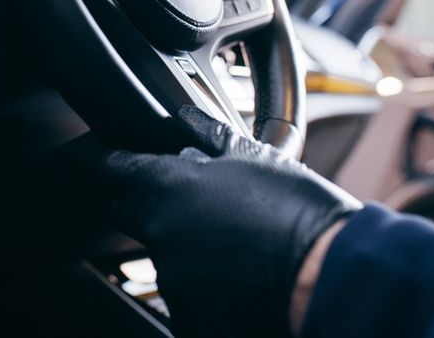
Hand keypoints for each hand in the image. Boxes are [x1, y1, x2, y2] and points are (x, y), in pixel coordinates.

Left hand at [103, 107, 360, 336]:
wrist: (329, 271)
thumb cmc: (297, 209)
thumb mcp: (254, 157)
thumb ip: (209, 136)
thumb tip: (185, 118)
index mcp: (167, 187)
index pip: (115, 169)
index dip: (110, 162)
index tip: (105, 160)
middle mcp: (159, 232)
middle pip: (134, 213)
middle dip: (152, 204)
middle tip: (193, 202)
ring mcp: (172, 278)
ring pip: (165, 254)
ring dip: (187, 246)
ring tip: (234, 241)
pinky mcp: (188, 316)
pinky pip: (185, 293)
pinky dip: (204, 284)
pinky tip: (238, 273)